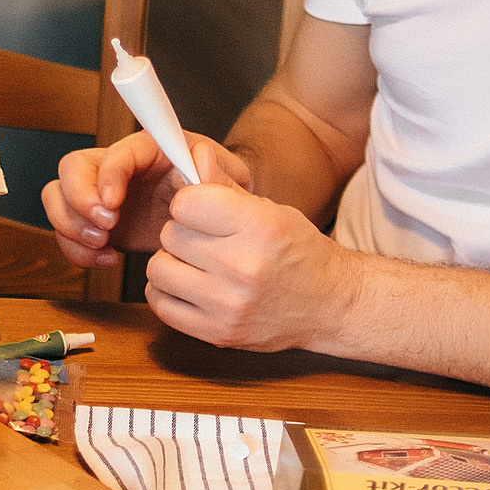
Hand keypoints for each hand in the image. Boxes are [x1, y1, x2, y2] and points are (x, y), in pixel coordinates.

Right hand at [42, 130, 251, 268]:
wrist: (214, 229)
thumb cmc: (224, 198)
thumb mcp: (234, 182)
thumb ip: (220, 174)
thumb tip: (201, 160)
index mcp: (151, 149)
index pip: (116, 151)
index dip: (107, 175)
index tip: (114, 206)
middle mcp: (119, 167)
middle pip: (72, 167)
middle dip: (77, 201)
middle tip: (103, 230)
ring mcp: (102, 194)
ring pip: (57, 196)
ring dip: (70, 226)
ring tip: (102, 247)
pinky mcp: (96, 222)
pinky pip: (66, 231)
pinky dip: (77, 251)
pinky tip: (108, 260)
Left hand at [145, 179, 351, 351]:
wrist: (331, 306)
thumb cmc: (299, 253)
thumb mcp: (270, 210)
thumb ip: (227, 185)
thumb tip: (195, 155)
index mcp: (260, 227)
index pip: (187, 202)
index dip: (190, 203)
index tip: (201, 210)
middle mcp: (243, 267)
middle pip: (170, 234)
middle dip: (182, 233)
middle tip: (205, 241)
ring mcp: (229, 305)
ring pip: (158, 269)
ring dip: (171, 263)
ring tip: (196, 264)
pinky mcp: (218, 334)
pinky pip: (160, 304)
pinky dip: (167, 293)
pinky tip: (189, 287)